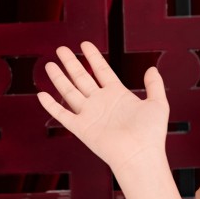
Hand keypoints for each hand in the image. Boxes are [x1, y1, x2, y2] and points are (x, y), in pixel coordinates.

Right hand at [37, 43, 169, 173]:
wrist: (140, 154)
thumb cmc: (151, 133)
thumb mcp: (158, 103)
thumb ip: (154, 85)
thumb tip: (151, 68)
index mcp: (118, 95)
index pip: (102, 71)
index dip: (93, 57)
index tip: (85, 44)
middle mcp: (101, 103)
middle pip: (82, 78)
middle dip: (71, 63)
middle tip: (61, 49)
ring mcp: (90, 115)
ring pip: (70, 92)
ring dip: (59, 78)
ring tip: (50, 64)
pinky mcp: (81, 128)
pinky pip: (63, 114)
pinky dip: (51, 106)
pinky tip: (42, 95)